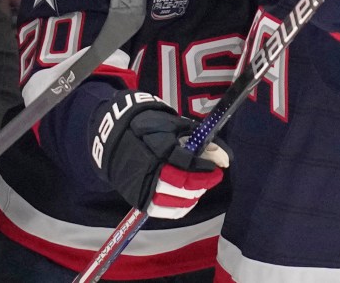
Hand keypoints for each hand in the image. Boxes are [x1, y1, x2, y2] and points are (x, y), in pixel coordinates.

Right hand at [90, 91, 228, 219]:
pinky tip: (188, 198)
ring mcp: (143, 187)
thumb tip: (224, 159)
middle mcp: (150, 170)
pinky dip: (181, 208)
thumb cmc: (149, 129)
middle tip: (211, 176)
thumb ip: (199, 142)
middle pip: (184, 184)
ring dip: (194, 195)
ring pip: (176, 201)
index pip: (188, 164)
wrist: (114, 136)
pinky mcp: (139, 199)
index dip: (206, 167)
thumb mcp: (174, 127)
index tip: (218, 166)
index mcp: (157, 148)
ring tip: (199, 186)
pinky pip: (164, 211)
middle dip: (203, 182)